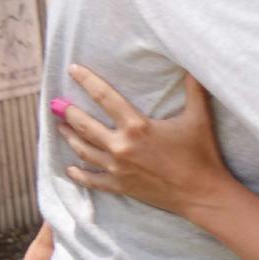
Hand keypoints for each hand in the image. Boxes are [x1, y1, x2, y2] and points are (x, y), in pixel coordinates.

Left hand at [54, 67, 234, 219]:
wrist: (203, 194)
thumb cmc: (202, 155)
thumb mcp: (199, 118)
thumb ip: (194, 89)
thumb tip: (193, 65)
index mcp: (137, 126)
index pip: (104, 97)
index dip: (87, 80)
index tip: (73, 70)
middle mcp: (121, 146)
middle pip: (84, 124)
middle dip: (67, 112)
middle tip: (56, 103)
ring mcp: (117, 168)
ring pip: (83, 149)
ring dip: (69, 137)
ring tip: (60, 128)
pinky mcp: (121, 186)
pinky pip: (92, 180)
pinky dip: (79, 174)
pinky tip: (70, 169)